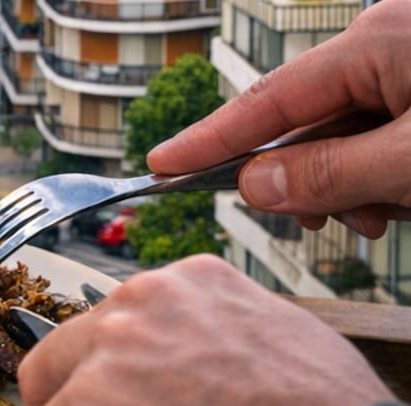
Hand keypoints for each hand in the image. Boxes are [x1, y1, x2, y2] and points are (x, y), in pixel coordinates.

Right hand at [146, 0, 410, 237]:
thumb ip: (330, 172)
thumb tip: (252, 184)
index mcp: (376, 42)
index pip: (267, 99)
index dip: (209, 139)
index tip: (161, 165)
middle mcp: (386, 44)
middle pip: (307, 124)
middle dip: (309, 180)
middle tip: (319, 222)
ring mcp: (409, 66)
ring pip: (344, 138)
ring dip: (351, 186)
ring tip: (381, 215)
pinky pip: (378, 137)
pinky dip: (380, 176)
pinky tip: (400, 200)